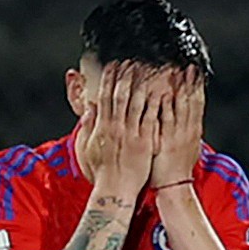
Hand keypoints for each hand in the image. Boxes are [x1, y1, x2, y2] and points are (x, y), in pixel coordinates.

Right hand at [79, 60, 159, 200]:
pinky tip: (162, 91)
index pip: (105, 97)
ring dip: (143, 84)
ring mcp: (131, 133)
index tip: (113, 65)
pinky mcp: (145, 141)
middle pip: (121, 96)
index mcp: (102, 127)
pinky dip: (156, 104)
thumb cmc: (100, 171)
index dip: (109, 79)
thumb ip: (88, 127)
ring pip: (137, 103)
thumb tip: (89, 109)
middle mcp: (116, 127)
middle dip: (126, 76)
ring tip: (148, 70)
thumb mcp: (86, 147)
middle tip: (132, 61)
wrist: (115, 188)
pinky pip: (151, 118)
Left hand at [149, 64, 204, 187]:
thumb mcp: (184, 145)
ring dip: (178, 89)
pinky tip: (163, 93)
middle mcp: (188, 130)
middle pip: (191, 101)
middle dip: (190, 83)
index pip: (197, 103)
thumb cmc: (174, 167)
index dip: (196, 86)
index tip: (195, 70)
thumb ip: (182, 129)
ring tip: (176, 71)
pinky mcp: (166, 141)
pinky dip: (166, 107)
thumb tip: (180, 115)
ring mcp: (177, 135)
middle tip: (188, 65)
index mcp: (193, 130)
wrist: (173, 186)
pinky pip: (166, 120)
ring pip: (180, 107)